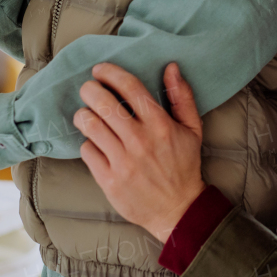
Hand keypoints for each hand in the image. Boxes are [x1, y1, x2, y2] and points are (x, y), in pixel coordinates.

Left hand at [75, 63, 205, 242]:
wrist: (177, 210)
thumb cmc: (184, 166)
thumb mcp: (193, 129)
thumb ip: (182, 96)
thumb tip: (170, 67)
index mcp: (160, 124)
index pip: (129, 87)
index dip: (111, 73)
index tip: (100, 70)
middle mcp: (140, 141)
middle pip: (103, 103)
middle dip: (90, 89)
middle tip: (88, 89)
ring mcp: (123, 162)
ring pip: (90, 125)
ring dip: (83, 114)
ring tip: (86, 114)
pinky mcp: (109, 180)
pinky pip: (87, 151)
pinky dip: (88, 143)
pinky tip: (95, 143)